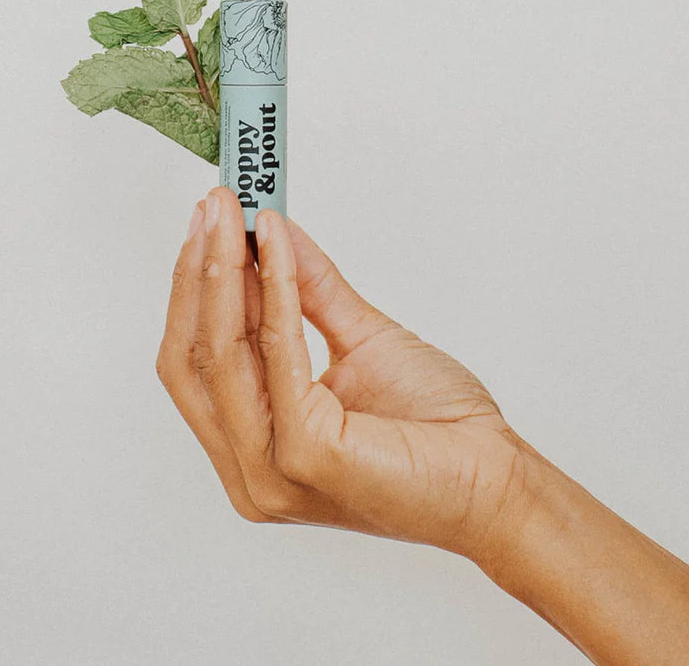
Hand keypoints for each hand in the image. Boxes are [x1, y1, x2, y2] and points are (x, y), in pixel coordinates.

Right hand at [156, 187, 524, 561]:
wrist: (495, 481)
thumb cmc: (434, 425)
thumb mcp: (359, 340)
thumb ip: (307, 291)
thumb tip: (270, 233)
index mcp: (253, 450)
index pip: (198, 363)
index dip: (195, 289)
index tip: (208, 225)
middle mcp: (248, 470)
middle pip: (192, 358)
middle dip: (197, 273)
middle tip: (211, 208)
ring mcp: (270, 469)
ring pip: (220, 354)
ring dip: (223, 272)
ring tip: (232, 215)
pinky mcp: (302, 453)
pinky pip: (275, 352)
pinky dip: (274, 290)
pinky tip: (275, 245)